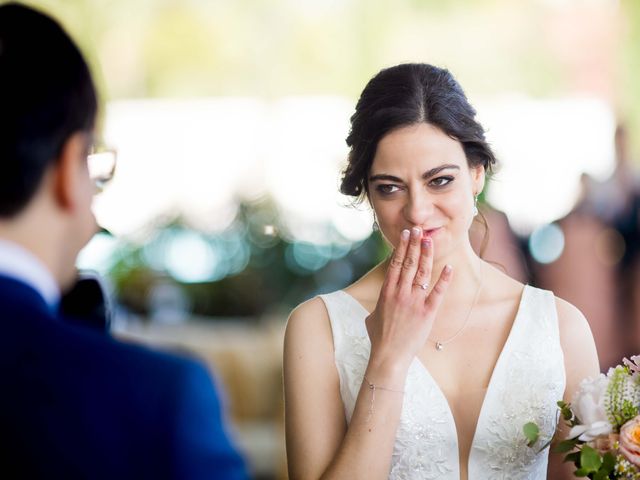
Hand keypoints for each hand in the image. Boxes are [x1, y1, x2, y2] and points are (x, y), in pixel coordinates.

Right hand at [366, 227, 452, 372]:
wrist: (388, 357)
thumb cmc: (379, 339)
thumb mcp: (371, 317)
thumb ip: (378, 305)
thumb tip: (379, 303)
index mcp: (386, 293)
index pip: (394, 264)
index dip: (401, 248)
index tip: (405, 236)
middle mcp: (400, 293)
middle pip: (408, 263)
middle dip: (414, 245)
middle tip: (418, 230)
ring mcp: (414, 302)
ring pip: (421, 273)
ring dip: (426, 255)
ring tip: (429, 240)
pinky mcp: (427, 313)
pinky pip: (437, 292)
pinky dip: (444, 280)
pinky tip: (449, 267)